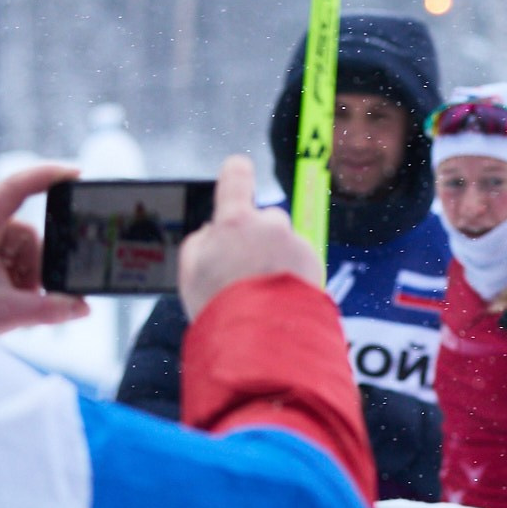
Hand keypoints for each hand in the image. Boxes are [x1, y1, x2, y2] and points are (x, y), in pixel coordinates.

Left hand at [0, 161, 88, 330]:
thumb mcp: (7, 312)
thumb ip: (50, 309)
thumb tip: (84, 307)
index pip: (16, 187)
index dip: (48, 176)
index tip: (77, 175)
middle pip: (27, 231)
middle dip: (36, 263)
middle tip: (32, 289)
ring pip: (23, 247)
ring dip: (28, 273)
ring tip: (16, 298)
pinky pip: (13, 257)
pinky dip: (19, 277)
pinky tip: (11, 295)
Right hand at [180, 156, 321, 317]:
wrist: (263, 339)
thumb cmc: (220, 307)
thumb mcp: (191, 272)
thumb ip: (201, 242)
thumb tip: (214, 231)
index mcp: (234, 222)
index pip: (236, 178)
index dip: (236, 173)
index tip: (238, 168)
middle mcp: (269, 225)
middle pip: (264, 220)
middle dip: (258, 239)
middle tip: (245, 272)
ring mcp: (295, 242)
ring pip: (284, 243)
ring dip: (277, 260)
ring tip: (263, 293)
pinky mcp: (315, 261)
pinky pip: (300, 262)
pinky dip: (293, 275)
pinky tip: (280, 299)